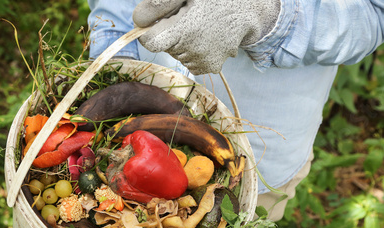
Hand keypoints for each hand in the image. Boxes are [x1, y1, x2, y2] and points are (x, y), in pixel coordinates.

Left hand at [133, 0, 279, 74]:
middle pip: (165, 48)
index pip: (151, 42)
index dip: (148, 34)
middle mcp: (192, 50)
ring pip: (177, 55)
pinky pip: (191, 63)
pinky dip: (193, 53)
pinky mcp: (210, 66)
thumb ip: (161, 5)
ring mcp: (202, 60)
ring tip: (199, 28)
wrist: (246, 10)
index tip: (154, 26)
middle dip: (169, 35)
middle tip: (187, 20)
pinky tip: (205, 39)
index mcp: (184, 30)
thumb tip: (137, 20)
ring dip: (182, 44)